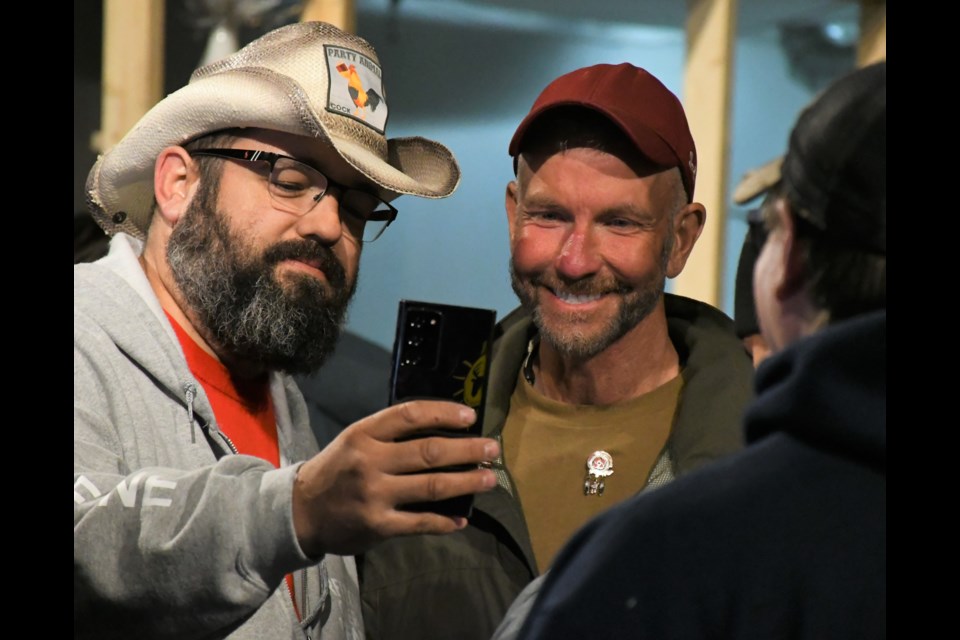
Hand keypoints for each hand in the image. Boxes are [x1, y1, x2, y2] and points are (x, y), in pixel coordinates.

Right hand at [291, 400, 499, 556]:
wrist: (301, 511)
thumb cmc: (337, 470)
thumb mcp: (355, 440)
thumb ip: (390, 434)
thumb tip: (443, 429)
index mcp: (364, 434)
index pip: (410, 415)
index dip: (444, 413)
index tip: (471, 417)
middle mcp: (370, 461)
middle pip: (429, 451)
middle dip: (467, 450)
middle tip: (493, 449)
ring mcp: (375, 495)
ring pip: (432, 486)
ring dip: (466, 482)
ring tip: (489, 479)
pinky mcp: (378, 525)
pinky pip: (421, 522)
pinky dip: (445, 522)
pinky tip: (463, 520)